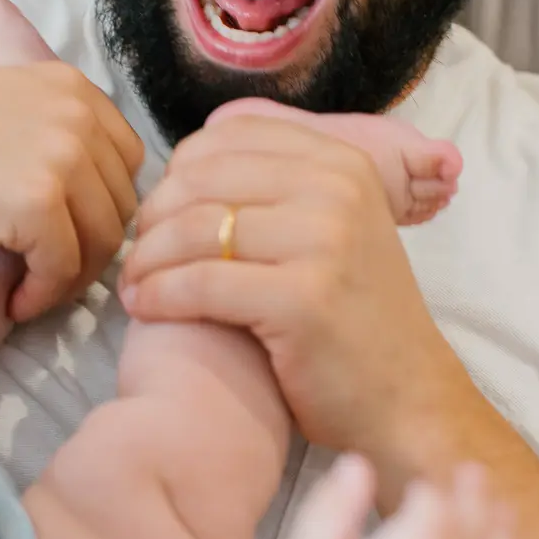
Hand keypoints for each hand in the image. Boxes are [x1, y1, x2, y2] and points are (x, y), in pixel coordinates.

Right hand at [0, 62, 142, 320]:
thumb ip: (52, 137)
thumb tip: (98, 197)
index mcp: (70, 86)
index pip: (126, 163)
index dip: (102, 209)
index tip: (67, 240)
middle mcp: (76, 112)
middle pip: (121, 205)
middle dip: (90, 251)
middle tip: (48, 279)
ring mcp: (60, 153)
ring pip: (102, 241)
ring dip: (70, 279)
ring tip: (29, 293)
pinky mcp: (36, 200)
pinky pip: (65, 267)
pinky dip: (44, 295)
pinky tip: (13, 302)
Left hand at [118, 113, 469, 450]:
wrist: (406, 400)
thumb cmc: (350, 319)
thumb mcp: (331, 228)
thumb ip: (274, 187)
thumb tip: (184, 162)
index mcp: (340, 162)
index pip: (224, 138)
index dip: (175, 174)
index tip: (158, 215)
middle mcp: (336, 189)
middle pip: (201, 180)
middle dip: (152, 218)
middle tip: (135, 254)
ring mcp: (324, 241)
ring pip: (194, 230)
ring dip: (146, 260)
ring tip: (132, 286)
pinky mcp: (303, 298)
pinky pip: (201, 283)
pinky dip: (158, 295)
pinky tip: (143, 309)